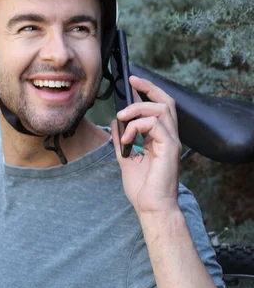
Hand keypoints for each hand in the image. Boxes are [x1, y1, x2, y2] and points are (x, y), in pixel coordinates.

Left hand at [111, 76, 181, 217]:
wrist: (149, 206)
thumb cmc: (141, 187)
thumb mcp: (125, 157)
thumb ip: (122, 139)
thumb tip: (115, 121)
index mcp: (160, 137)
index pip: (159, 106)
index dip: (148, 90)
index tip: (132, 81)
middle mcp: (169, 137)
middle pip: (166, 101)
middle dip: (148, 88)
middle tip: (131, 83)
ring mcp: (171, 142)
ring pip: (161, 109)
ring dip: (137, 109)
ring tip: (122, 119)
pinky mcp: (170, 148)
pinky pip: (156, 125)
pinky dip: (137, 127)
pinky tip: (127, 140)